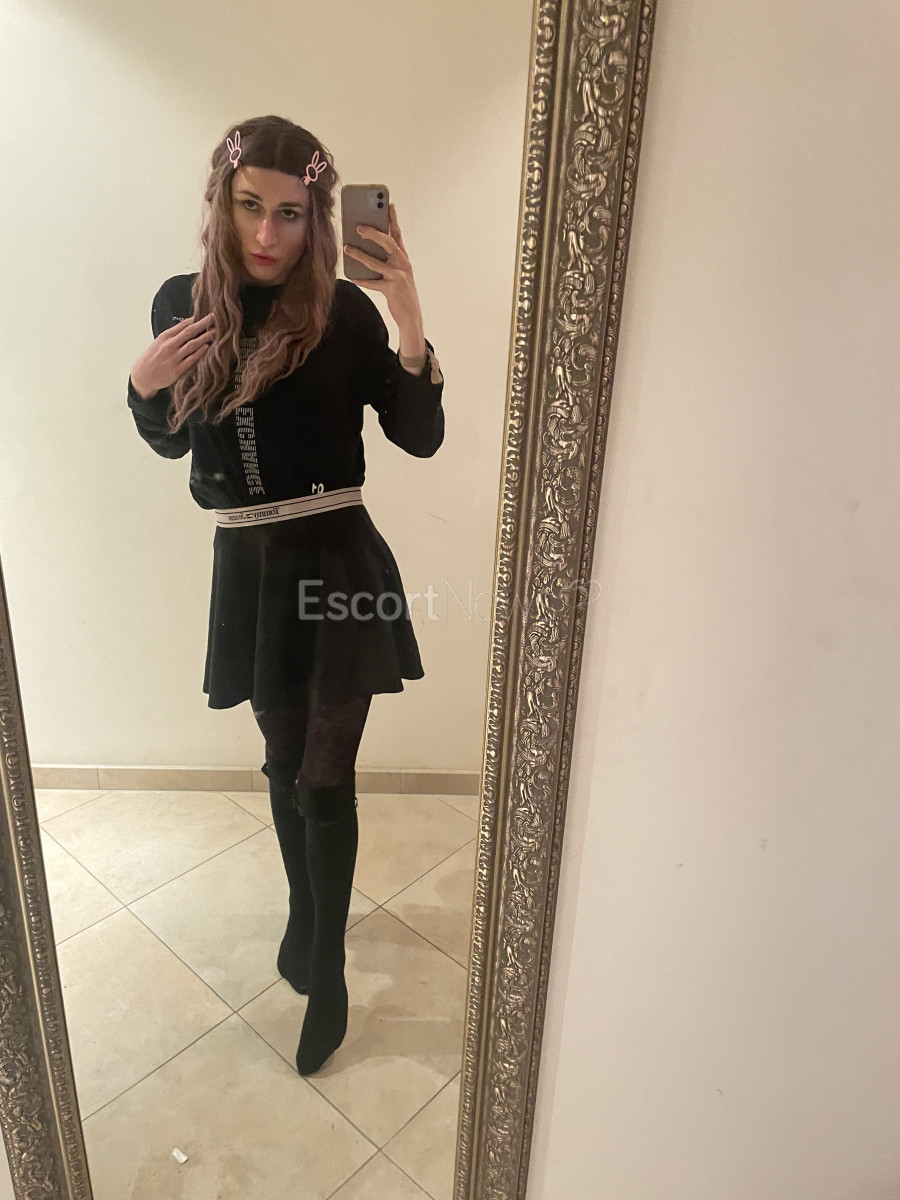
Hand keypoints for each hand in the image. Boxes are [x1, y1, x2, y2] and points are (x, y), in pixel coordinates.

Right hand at [130, 313, 215, 398]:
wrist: (142, 376)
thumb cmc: (152, 358)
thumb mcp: (160, 342)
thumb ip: (174, 335)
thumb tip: (190, 325)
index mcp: (165, 336)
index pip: (184, 325)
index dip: (197, 319)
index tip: (208, 314)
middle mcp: (169, 345)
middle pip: (190, 331)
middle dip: (204, 324)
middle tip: (216, 318)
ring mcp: (173, 357)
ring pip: (192, 345)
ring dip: (205, 338)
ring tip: (216, 332)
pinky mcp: (177, 370)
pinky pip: (191, 359)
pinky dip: (200, 353)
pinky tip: (207, 348)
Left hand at [344, 202, 423, 331]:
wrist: (411, 315)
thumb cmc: (402, 292)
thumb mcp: (399, 272)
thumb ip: (388, 260)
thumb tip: (367, 248)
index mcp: (404, 258)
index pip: (398, 235)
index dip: (393, 219)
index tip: (388, 205)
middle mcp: (402, 264)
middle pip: (387, 243)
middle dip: (373, 233)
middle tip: (358, 227)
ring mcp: (398, 277)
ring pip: (376, 262)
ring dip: (359, 254)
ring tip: (347, 248)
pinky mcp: (391, 290)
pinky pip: (373, 282)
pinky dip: (362, 279)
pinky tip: (352, 276)